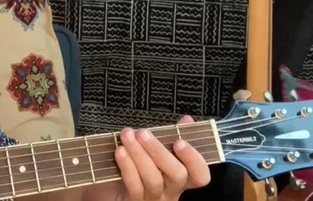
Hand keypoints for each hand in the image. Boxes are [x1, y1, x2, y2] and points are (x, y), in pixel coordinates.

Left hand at [83, 116, 210, 200]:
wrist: (112, 190)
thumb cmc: (139, 168)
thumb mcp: (156, 152)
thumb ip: (173, 137)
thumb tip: (187, 120)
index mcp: (180, 178)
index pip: (200, 175)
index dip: (195, 160)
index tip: (181, 141)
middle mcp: (170, 191)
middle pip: (177, 175)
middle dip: (160, 151)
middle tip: (143, 133)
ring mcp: (152, 198)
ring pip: (153, 179)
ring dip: (139, 154)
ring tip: (127, 136)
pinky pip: (134, 186)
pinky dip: (127, 166)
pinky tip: (120, 151)